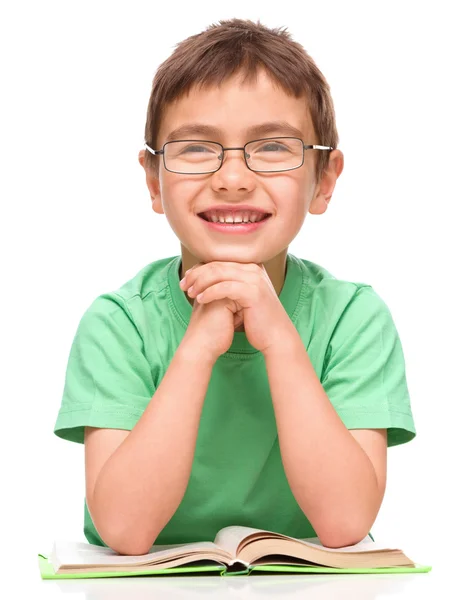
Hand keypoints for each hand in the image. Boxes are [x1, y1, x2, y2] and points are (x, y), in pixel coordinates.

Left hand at [180, 261, 296, 355]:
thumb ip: (229, 286)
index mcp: (250, 268)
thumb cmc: (257, 320)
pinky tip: (200, 299)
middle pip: (217, 265)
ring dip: (200, 282)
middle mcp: (253, 269)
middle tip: (183, 285)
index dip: (200, 268)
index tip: (186, 278)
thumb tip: (207, 281)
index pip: (220, 261)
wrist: (275, 337)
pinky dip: (210, 292)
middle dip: (196, 274)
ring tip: (189, 292)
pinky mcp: (253, 291)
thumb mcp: (242, 299)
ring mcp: (254, 279)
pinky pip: (225, 287)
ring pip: (219, 273)